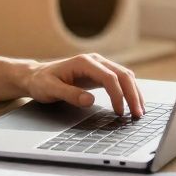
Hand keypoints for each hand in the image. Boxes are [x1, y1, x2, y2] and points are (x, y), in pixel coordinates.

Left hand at [23, 53, 144, 116]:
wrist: (36, 76)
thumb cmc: (41, 82)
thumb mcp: (50, 89)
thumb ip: (69, 94)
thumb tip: (90, 101)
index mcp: (84, 62)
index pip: (109, 77)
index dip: (118, 95)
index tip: (120, 112)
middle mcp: (95, 61)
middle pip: (123, 75)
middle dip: (133, 95)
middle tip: (138, 114)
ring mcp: (99, 66)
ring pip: (125, 76)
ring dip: (134, 93)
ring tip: (139, 111)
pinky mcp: (100, 73)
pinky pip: (120, 80)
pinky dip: (128, 91)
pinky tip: (132, 103)